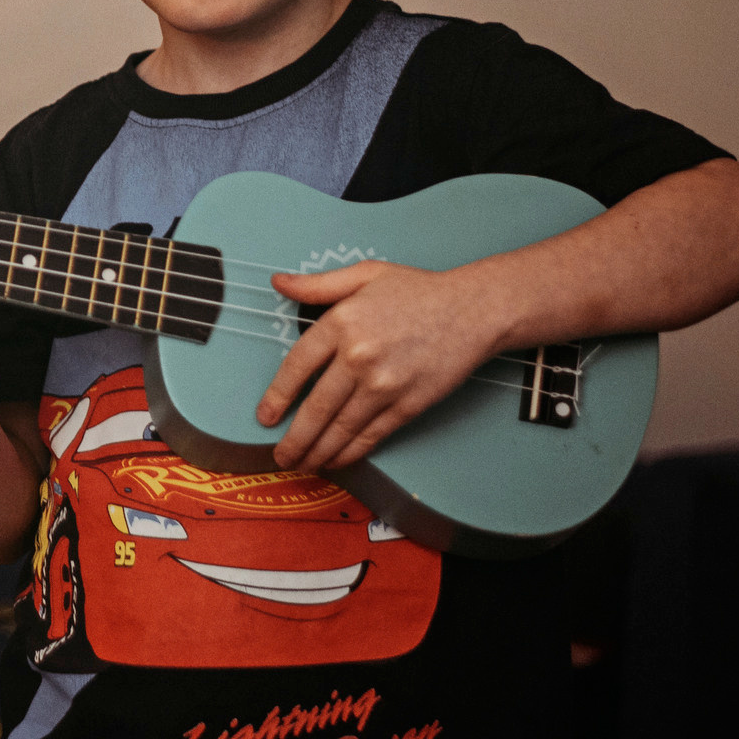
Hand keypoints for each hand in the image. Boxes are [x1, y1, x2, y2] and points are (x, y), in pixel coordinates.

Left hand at [255, 260, 508, 472]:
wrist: (474, 310)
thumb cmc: (419, 291)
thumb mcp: (364, 274)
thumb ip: (317, 284)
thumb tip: (278, 282)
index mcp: (341, 323)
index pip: (296, 366)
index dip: (277, 396)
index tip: (265, 417)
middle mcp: (358, 356)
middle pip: (316, 407)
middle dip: (295, 438)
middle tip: (280, 456)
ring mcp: (384, 384)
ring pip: (341, 428)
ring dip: (318, 451)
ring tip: (302, 464)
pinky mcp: (409, 404)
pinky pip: (372, 435)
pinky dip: (351, 452)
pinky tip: (337, 460)